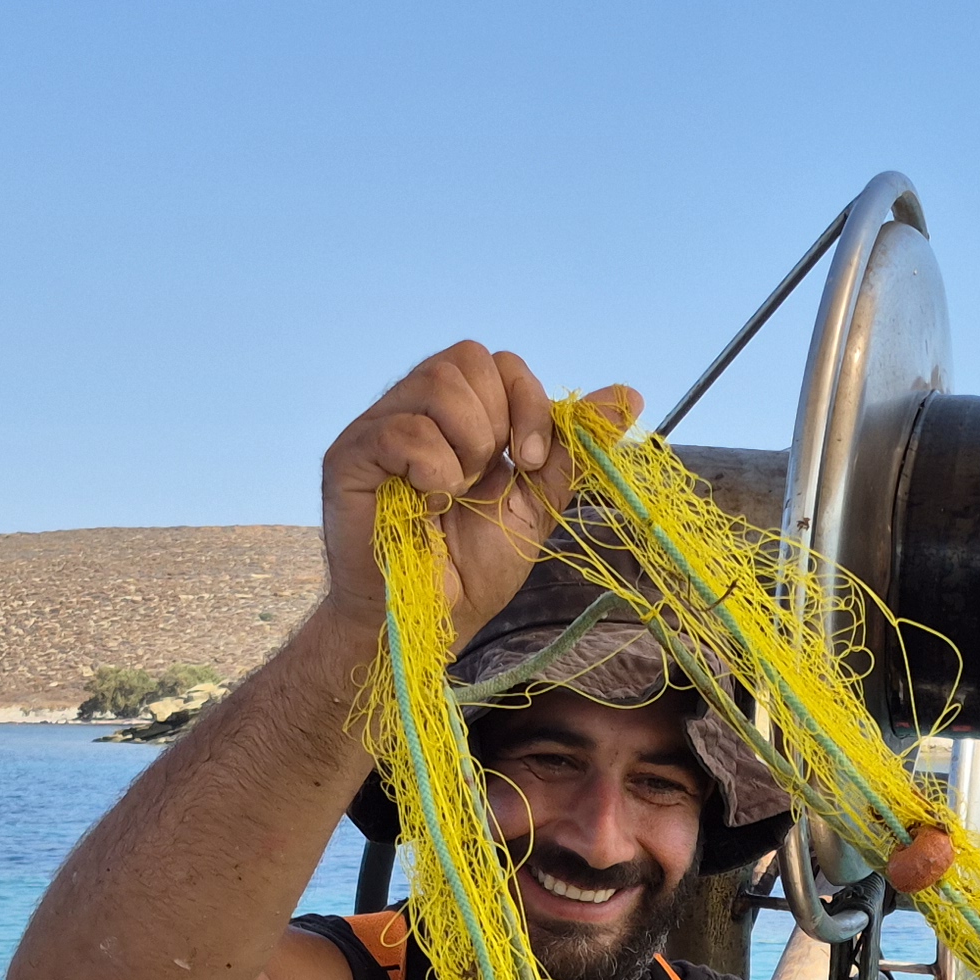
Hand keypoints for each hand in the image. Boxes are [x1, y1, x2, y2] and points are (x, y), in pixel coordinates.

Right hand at [316, 342, 641, 646]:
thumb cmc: (472, 566)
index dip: (528, 401)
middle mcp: (415, 409)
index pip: (499, 362)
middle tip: (487, 478)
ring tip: (456, 492)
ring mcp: (378, 428)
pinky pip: (400, 429)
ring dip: (467, 445)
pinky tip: (430, 501)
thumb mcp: (537, 502)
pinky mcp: (349, 457)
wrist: (432, 621)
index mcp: (458, 415)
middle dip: (498, 420)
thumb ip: (572, 448)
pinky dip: (432, 466)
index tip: (530, 460)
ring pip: (435, 382)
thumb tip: (630, 396)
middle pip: (467, 358)